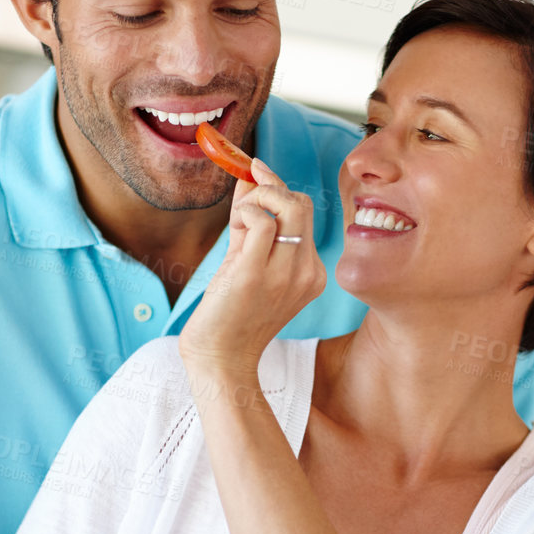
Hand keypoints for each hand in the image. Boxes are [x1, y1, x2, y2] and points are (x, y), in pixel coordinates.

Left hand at [178, 159, 324, 380]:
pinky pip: (260, 221)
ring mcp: (285, 274)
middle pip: (301, 203)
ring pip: (288, 205)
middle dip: (270, 188)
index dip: (278, 188)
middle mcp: (306, 273)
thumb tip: (248, 177)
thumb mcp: (247, 261)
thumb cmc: (232, 314)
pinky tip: (233, 231)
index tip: (256, 174)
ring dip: (257, 199)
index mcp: (311, 273)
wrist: (222, 360)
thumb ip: (251, 221)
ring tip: (239, 222)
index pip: (304, 212)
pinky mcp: (255, 274)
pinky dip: (245, 213)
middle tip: (244, 204)